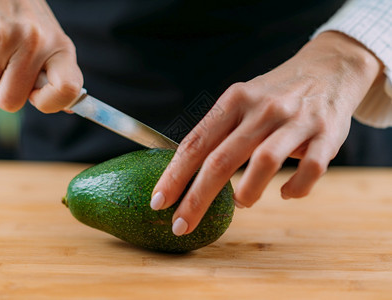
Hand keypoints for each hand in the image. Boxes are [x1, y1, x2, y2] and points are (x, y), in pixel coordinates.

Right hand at [0, 0, 82, 112]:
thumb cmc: (29, 22)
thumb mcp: (53, 43)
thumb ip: (59, 75)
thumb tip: (68, 109)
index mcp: (61, 47)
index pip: (68, 90)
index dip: (51, 103)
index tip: (37, 95)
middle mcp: (34, 42)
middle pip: (11, 101)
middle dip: (5, 93)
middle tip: (9, 72)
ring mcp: (2, 38)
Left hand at [151, 31, 381, 235]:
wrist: (330, 67)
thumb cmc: (274, 93)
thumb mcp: (242, 99)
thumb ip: (218, 131)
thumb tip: (188, 171)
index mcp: (234, 99)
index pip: (196, 142)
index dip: (174, 175)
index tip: (159, 201)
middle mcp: (262, 108)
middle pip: (222, 159)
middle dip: (197, 198)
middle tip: (181, 224)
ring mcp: (296, 120)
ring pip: (264, 162)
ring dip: (247, 192)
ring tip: (240, 203)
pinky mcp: (327, 134)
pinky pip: (309, 170)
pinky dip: (294, 189)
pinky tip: (284, 193)